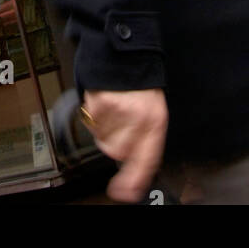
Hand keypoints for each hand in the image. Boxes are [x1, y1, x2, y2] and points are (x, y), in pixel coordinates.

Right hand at [81, 88, 168, 203]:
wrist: (125, 53)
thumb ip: (146, 141)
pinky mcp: (98, 104)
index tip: (125, 194)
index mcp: (156, 121)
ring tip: (114, 111)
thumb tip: (133, 172)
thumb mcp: (153, 112)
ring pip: (104, 140)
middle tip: (121, 125)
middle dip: (116, 144)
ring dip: (105, 131)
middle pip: (118, 153)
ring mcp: (117, 111)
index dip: (135, 182)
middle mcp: (137, 118)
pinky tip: (105, 104)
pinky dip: (95, 118)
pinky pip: (92, 125)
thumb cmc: (141, 85)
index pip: (147, 161)